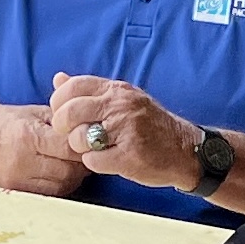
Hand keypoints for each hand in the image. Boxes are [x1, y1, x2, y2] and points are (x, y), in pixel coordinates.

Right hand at [0, 101, 88, 196]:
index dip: (84, 146)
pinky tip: (57, 173)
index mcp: (28, 137)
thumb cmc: (6, 121)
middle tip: (83, 154)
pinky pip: (49, 194)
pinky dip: (59, 185)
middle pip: (69, 171)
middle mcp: (22, 162)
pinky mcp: (15, 192)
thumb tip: (92, 128)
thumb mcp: (35, 112)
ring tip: (69, 163)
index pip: (69, 149)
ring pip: (62, 186)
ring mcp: (17, 181)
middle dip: (80, 163)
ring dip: (72, 176)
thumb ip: (63, 121)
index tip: (88, 141)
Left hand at [46, 73, 199, 188]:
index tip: (62, 115)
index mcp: (117, 90)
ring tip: (94, 149)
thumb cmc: (151, 126)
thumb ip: (91, 90)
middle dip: (62, 128)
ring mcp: (126, 130)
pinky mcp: (129, 156)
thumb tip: (58, 79)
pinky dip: (95, 164)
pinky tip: (107, 161)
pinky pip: (93, 161)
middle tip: (71, 136)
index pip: (73, 86)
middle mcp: (121, 106)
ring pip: (78, 138)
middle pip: (69, 112)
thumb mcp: (124, 98)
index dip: (59, 102)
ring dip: (80, 148)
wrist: (186, 149)